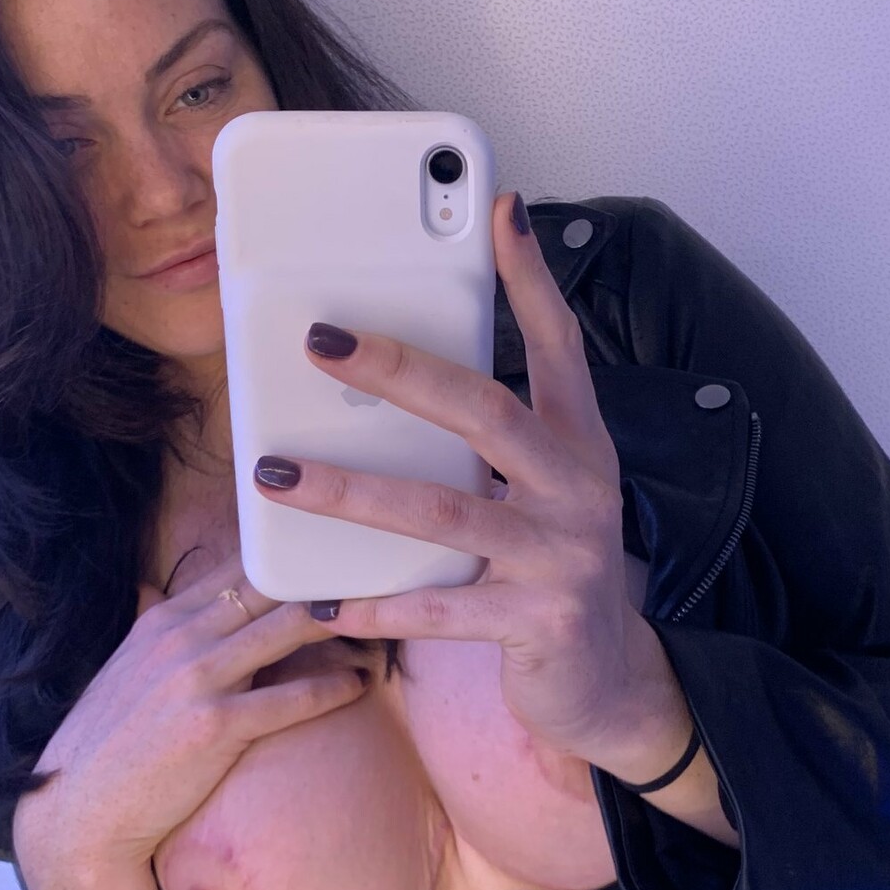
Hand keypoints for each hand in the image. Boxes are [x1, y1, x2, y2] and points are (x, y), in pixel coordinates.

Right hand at [12, 550, 369, 881]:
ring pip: (288, 629)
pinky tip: (362, 683)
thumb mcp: (123, 669)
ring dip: (342, 621)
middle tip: (375, 570)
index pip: (239, 564)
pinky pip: (291, 699)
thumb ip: (148, 624)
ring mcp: (198, 680)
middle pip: (271, 586)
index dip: (291, 553)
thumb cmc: (108, 745)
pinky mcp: (215, 726)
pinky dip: (334, 687)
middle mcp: (182, 638)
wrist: (80, 813)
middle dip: (325, 576)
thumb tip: (150, 589)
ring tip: (384, 617)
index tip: (333, 547)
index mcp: (163, 619)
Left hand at [249, 190, 691, 779]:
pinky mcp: (538, 624)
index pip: (560, 345)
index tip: (502, 210)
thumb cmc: (554, 568)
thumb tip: (403, 380)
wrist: (610, 679)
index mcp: (579, 443)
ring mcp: (562, 556)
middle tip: (320, 339)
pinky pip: (439, 610)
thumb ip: (494, 439)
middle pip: (485, 410)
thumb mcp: (542, 491)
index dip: (531, 279)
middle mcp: (579, 488)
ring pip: (443, 511)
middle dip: (399, 370)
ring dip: (351, 491)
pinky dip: (376, 607)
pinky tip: (321, 600)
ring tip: (278, 470)